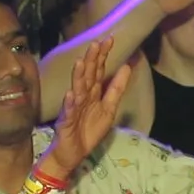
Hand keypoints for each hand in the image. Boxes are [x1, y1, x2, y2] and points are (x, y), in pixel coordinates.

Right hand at [46, 39, 131, 181]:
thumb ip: (116, 89)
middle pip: (87, 76)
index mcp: (92, 93)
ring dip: (78, 76)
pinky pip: (68, 112)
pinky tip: (70, 94)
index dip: (103, 56)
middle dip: (91, 60)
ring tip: (81, 62)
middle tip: (96, 43)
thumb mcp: (108, 109)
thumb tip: (127, 66)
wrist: (71, 153)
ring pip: (76, 90)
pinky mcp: (65, 123)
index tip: (110, 39)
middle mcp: (81, 97)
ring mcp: (72, 108)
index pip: (98, 71)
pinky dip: (69, 103)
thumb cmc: (88, 130)